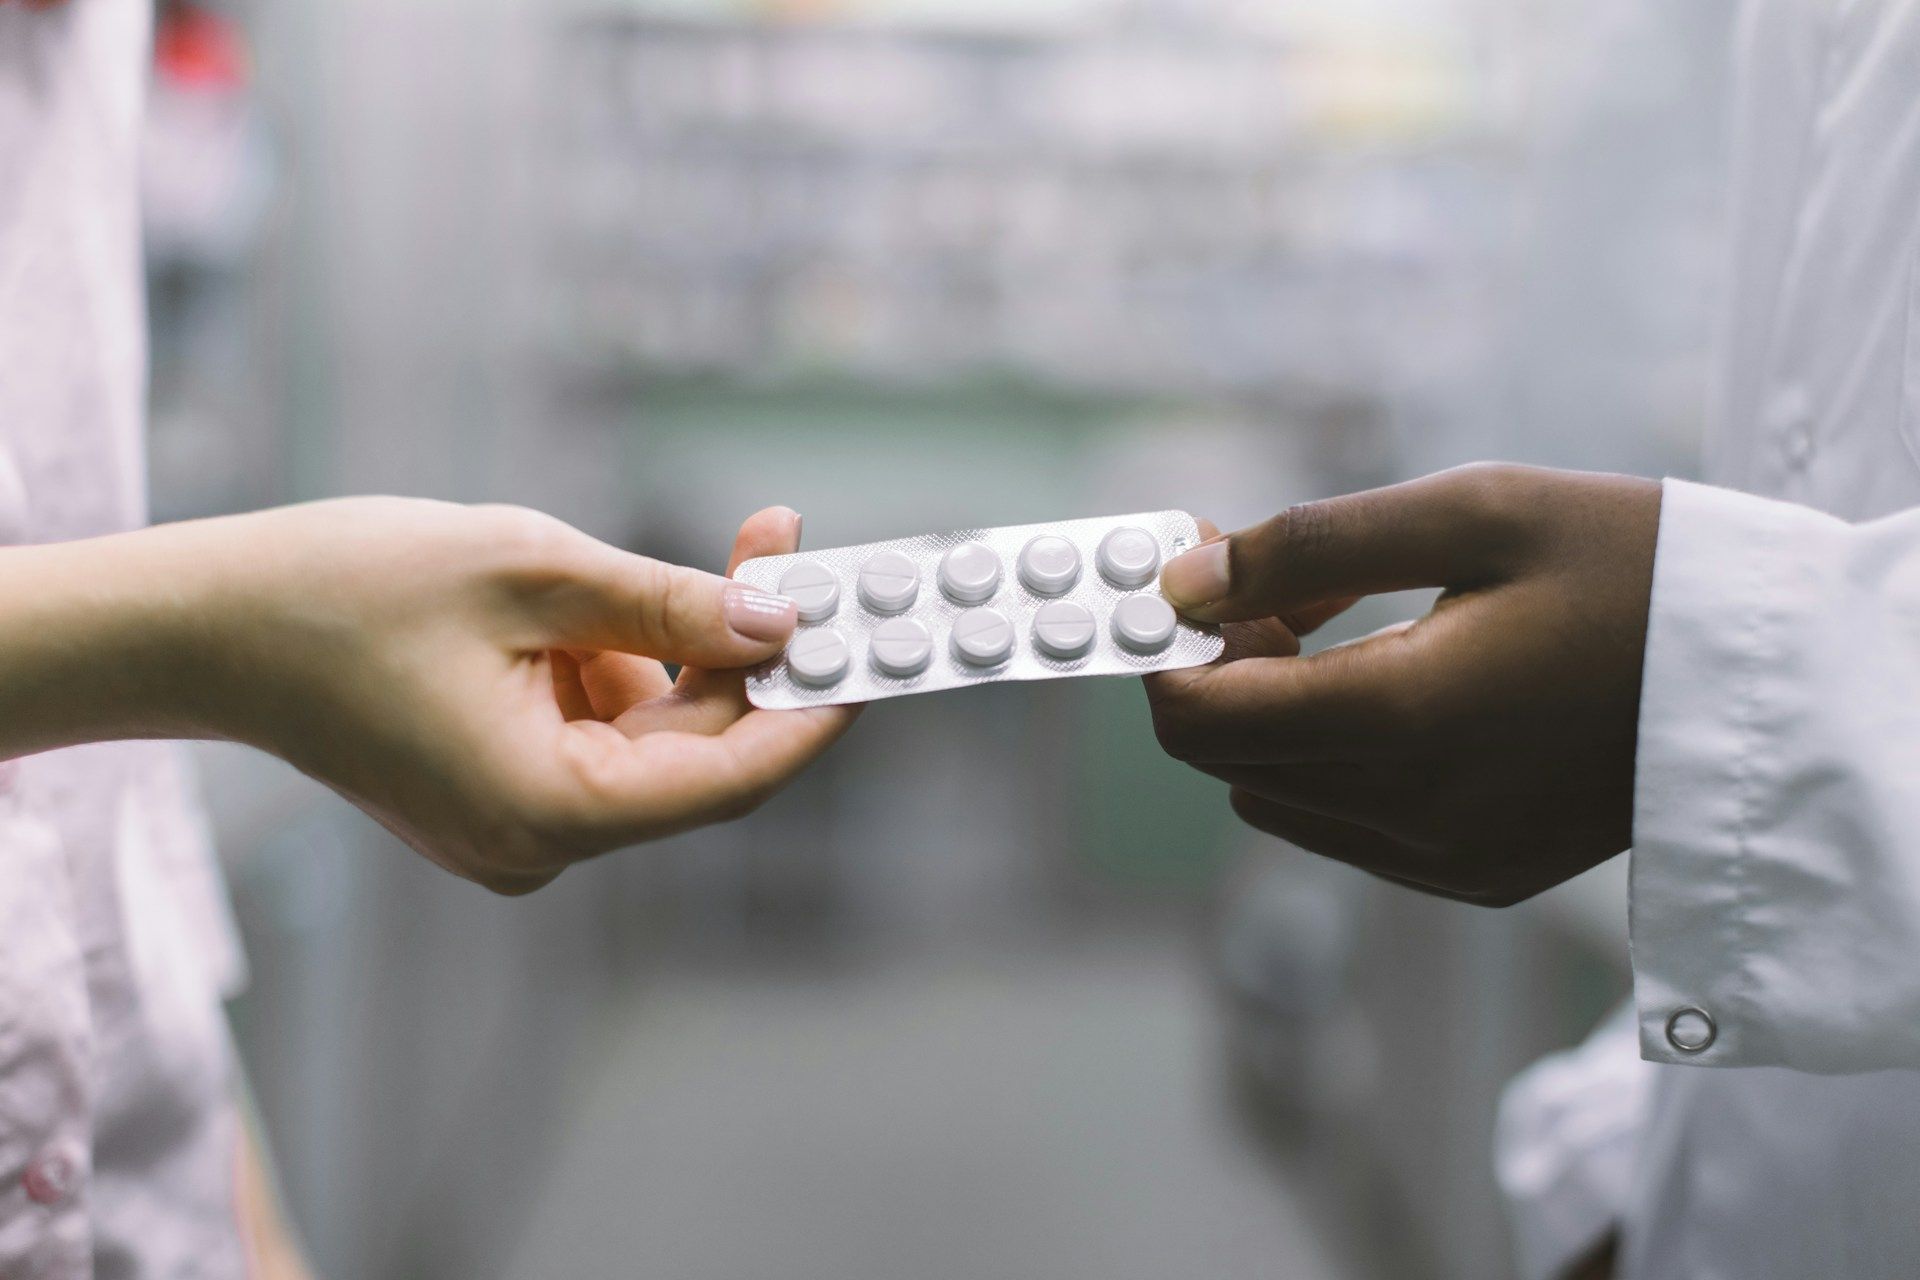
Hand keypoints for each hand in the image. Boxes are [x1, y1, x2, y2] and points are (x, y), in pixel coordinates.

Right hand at [0, 499, 854, 893]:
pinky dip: (617, 662)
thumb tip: (782, 621)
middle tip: (783, 543)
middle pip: (696, 752)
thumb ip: (670, 602)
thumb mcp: (530, 573)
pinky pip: (597, 730)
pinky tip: (586, 601)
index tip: (875, 642)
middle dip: (746, 648)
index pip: (731, 779)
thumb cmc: (344, 590)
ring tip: (670, 554)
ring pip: (650, 733)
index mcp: (548, 812)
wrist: (207, 626)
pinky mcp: (501, 794)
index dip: (814, 710)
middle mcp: (540, 843)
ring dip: (675, 644)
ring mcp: (519, 826)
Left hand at [1145, 464, 1659, 905]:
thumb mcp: (1472, 512)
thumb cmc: (1631, 568)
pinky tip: (1390, 686)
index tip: (1186, 572)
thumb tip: (1181, 581)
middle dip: (1218, 667)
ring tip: (1340, 627)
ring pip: (1274, 795)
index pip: (1196, 717)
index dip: (1164, 645)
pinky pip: (1341, 825)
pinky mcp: (1474, 873)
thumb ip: (1307, 547)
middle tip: (1270, 582)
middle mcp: (1410, 813)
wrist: (1772, 676)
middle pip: (1224, 757)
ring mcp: (1443, 858)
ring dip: (1269, 713)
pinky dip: (1328, 757)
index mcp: (1402, 720)